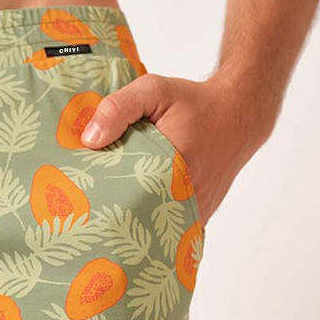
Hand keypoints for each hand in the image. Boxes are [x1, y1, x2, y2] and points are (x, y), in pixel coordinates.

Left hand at [80, 71, 279, 224]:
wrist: (238, 115)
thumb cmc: (193, 102)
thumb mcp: (153, 90)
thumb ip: (118, 109)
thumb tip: (89, 140)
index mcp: (173, 167)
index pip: (127, 195)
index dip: (102, 200)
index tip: (80, 205)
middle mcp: (186, 197)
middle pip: (137, 218)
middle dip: (112, 218)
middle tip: (85, 219)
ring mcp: (194, 212)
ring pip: (154, 228)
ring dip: (131, 225)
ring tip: (104, 221)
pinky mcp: (199, 217)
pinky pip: (169, 229)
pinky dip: (151, 225)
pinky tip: (132, 218)